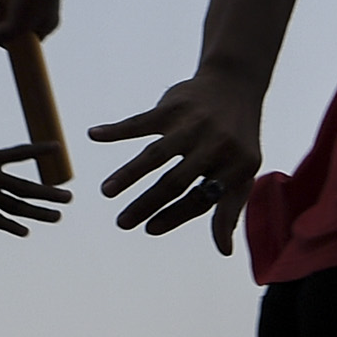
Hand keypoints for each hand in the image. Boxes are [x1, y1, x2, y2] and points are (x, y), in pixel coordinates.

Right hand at [0, 148, 70, 234]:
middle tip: (69, 197)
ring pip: (15, 205)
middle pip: (25, 186)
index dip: (38, 150)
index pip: (18, 152)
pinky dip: (10, 226)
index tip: (58, 147)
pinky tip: (26, 231)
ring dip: (38, 212)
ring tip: (58, 216)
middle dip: (49, 193)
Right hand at [91, 69, 264, 252]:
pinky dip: (117, 129)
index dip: (175, 216)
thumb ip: (230, 210)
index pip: (201, 198)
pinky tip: (94, 135)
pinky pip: (141, 121)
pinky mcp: (173, 106)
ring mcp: (192, 124)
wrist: (234, 85)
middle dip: (147, 204)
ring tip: (107, 192)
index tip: (150, 229)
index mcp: (235, 165)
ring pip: (156, 154)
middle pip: (175, 180)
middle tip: (122, 223)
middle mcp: (215, 144)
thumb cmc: (236, 140)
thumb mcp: (242, 172)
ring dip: (129, 174)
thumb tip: (224, 252)